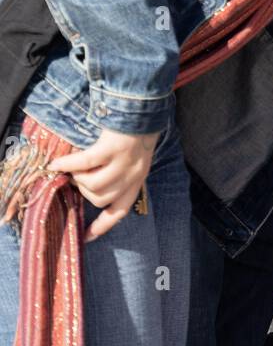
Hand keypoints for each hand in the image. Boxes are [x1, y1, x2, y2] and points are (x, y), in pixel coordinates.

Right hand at [46, 127, 160, 240]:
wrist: (144, 107)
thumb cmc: (134, 132)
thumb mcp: (133, 159)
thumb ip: (117, 174)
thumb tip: (88, 187)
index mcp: (137, 181)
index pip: (119, 211)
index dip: (103, 226)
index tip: (86, 238)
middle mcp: (132, 175)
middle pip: (100, 199)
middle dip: (83, 191)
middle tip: (76, 178)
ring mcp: (123, 163)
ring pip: (92, 186)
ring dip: (77, 178)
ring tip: (73, 168)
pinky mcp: (112, 148)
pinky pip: (84, 163)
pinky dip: (68, 165)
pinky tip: (55, 164)